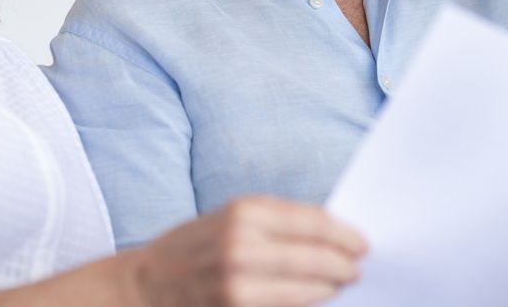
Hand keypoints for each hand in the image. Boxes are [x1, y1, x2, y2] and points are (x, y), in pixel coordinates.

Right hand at [125, 196, 366, 306]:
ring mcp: (239, 281)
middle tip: (357, 267)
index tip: (361, 242)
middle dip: (344, 264)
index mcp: (244, 210)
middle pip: (317, 255)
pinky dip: (308, 301)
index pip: (314, 221)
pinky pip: (289, 306)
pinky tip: (317, 296)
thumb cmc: (193, 248)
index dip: (345, 234)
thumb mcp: (229, 216)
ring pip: (308, 286)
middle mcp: (242, 243)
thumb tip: (330, 232)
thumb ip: (275, 222)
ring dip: (331, 286)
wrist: (146, 284)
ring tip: (341, 283)